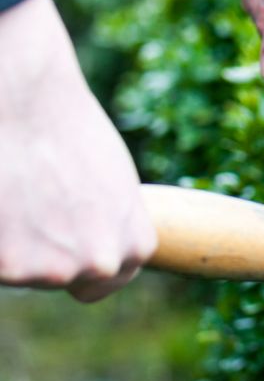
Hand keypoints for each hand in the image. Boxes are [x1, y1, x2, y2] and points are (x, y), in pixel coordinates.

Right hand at [0, 0, 156, 301]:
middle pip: (59, 276)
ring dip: (11, 243)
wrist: (25, 100)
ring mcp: (52, 270)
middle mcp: (100, 264)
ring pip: (21, 270)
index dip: (81, 262)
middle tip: (30, 202)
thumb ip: (110, 224)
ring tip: (14, 192)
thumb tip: (97, 239)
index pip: (108, 279)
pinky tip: (0, 200)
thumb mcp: (114, 185)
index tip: (65, 245)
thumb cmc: (67, 131)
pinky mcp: (7, 266)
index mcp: (134, 246)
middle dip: (42, 249)